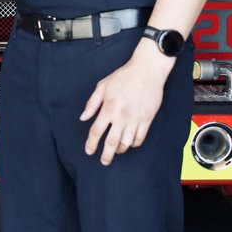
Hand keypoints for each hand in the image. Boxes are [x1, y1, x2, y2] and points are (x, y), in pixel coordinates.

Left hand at [80, 43, 173, 165]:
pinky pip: (140, 138)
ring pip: (126, 142)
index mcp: (108, 108)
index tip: (89, 151)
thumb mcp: (102, 86)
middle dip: (106, 155)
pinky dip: (134, 143)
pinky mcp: (147, 119)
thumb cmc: (123, 76)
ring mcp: (136, 118)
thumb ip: (92, 103)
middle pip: (111, 142)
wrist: (147, 70)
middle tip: (104, 161)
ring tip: (116, 150)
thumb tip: (83, 118)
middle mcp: (122, 116)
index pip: (96, 131)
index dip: (91, 144)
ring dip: (120, 149)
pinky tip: (129, 143)